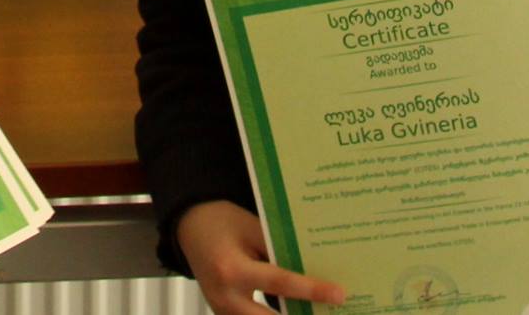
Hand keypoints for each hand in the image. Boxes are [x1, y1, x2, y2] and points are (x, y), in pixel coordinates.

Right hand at [176, 199, 343, 312]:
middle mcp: (225, 298)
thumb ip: (278, 249)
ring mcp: (222, 313)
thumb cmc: (222, 221)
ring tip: (316, 310)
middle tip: (331, 312)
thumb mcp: (251, 228)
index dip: (312, 290)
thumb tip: (312, 267)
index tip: (339, 295)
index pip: (280, 283)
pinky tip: (295, 310)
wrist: (189, 228)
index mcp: (232, 270)